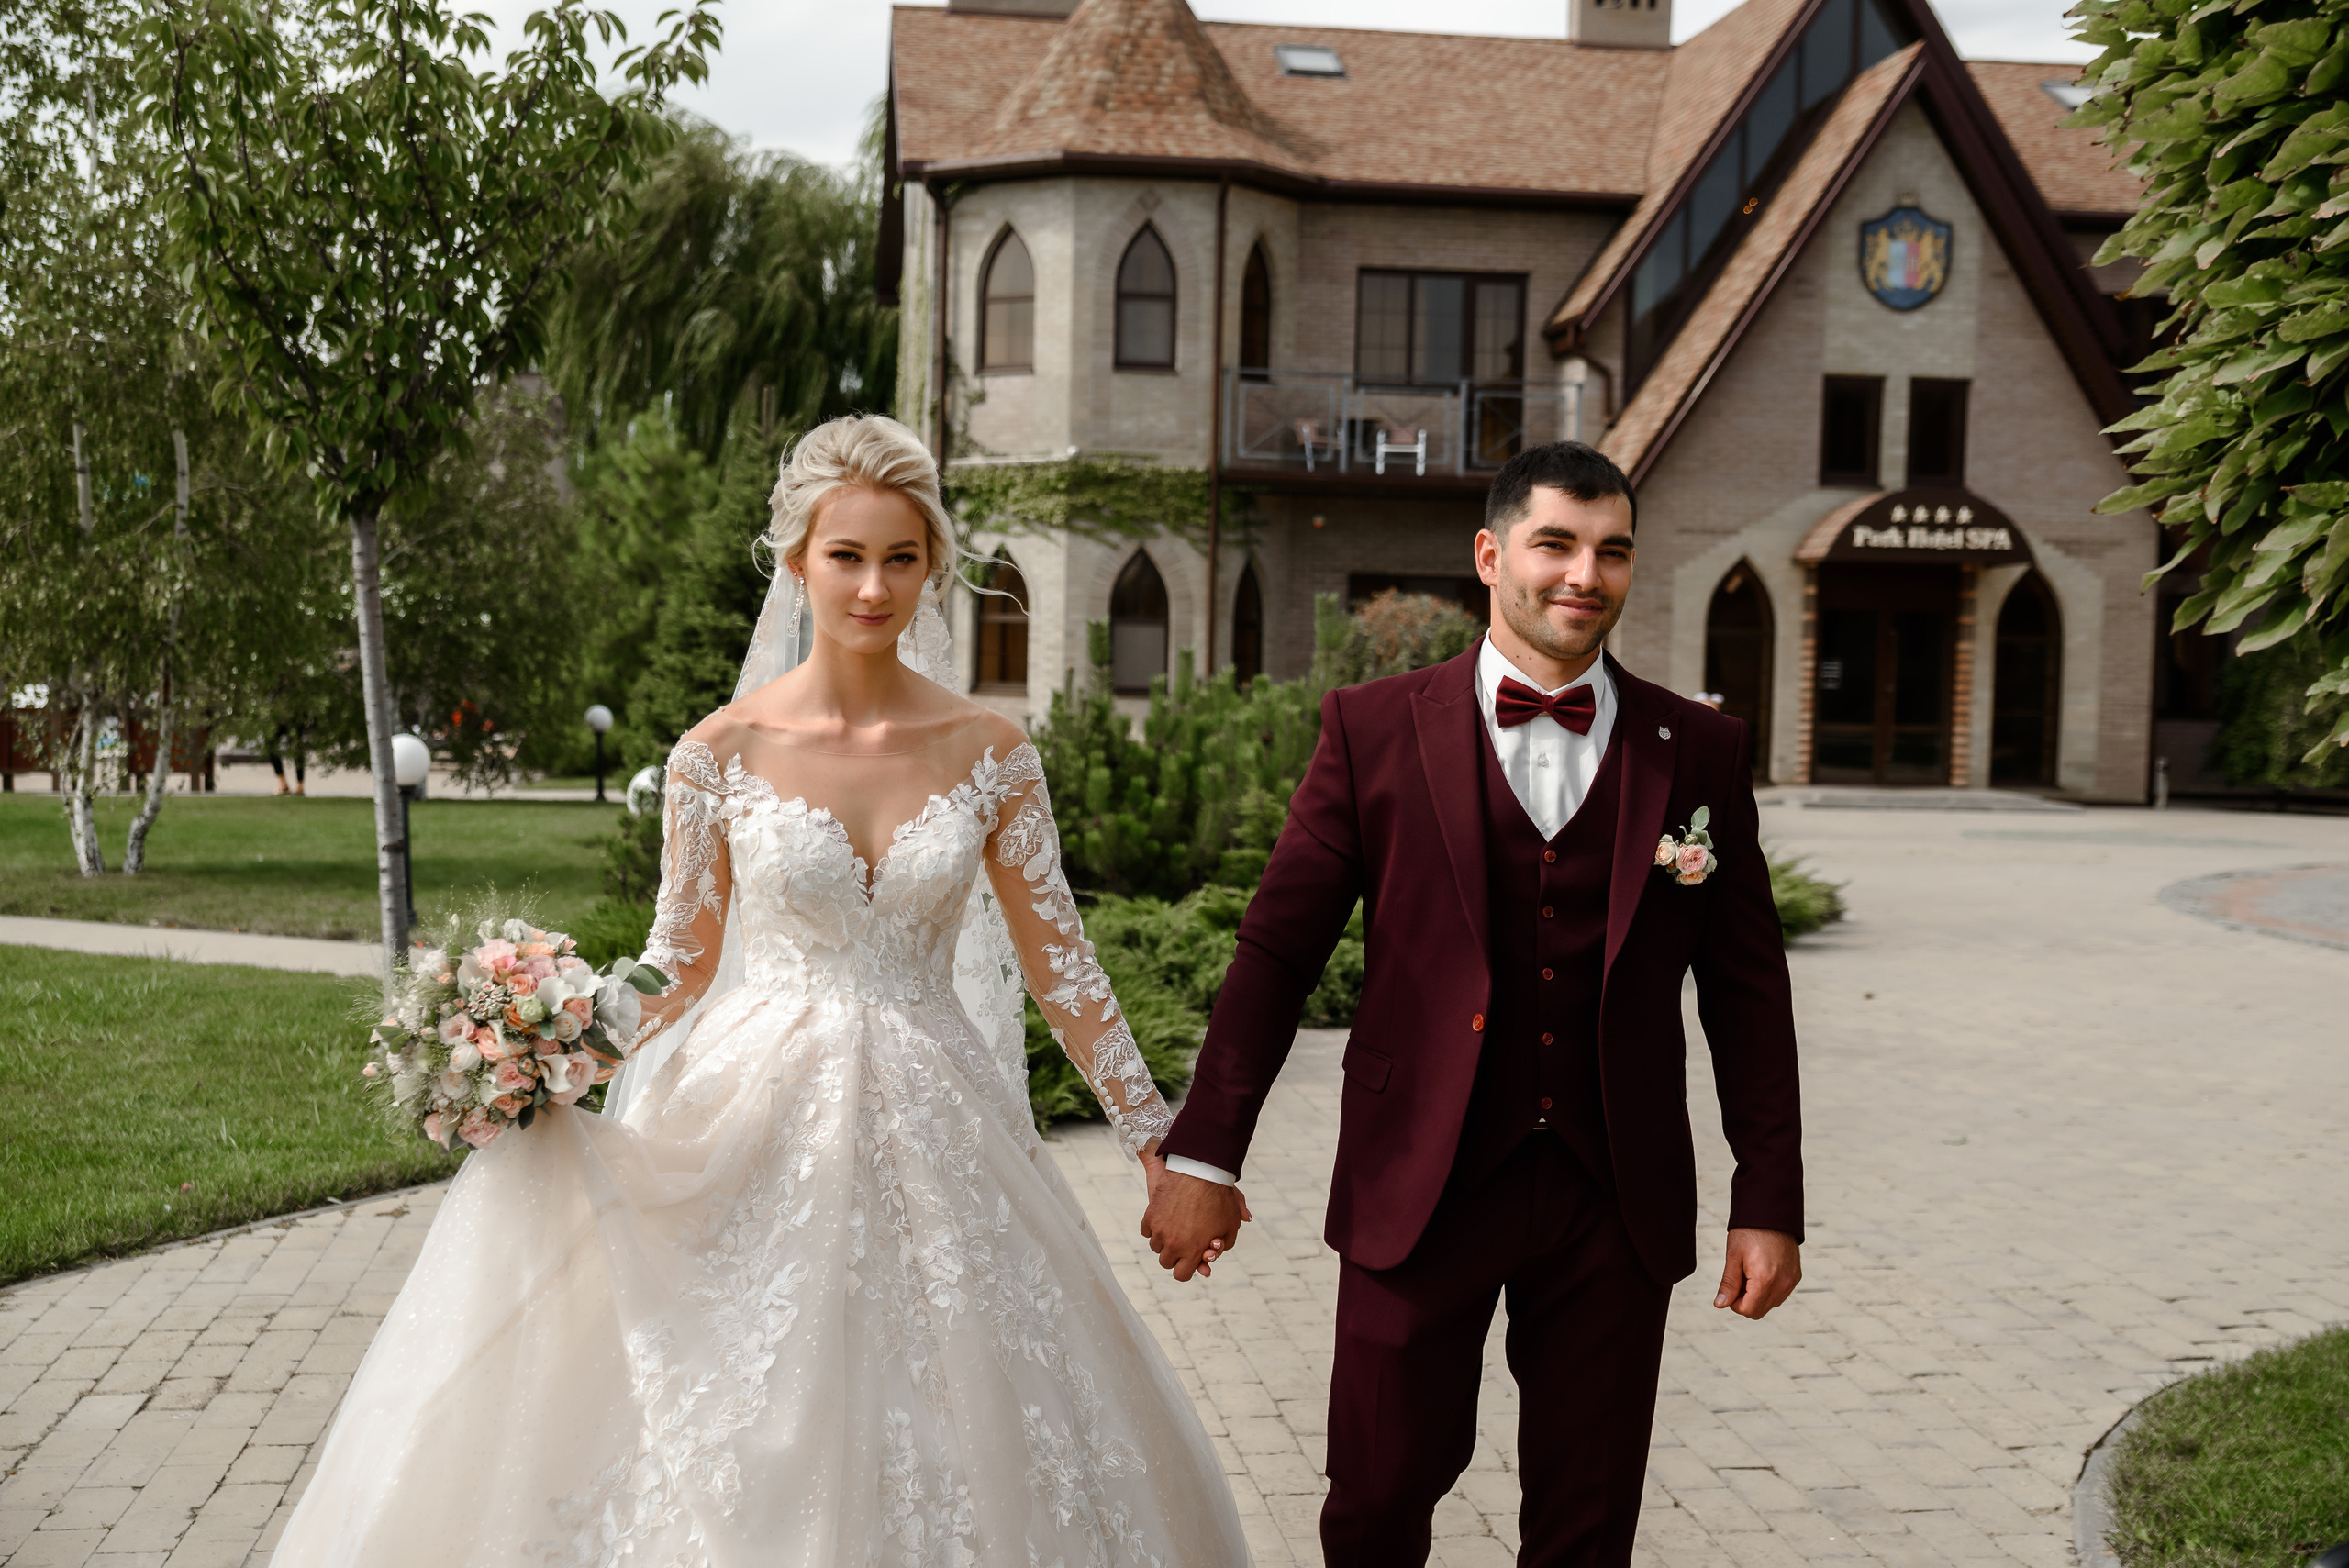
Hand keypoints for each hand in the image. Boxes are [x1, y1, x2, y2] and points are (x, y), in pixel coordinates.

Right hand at [1138, 1151, 1250, 1282]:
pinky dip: (1153, 1228)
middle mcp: (1174, 1244)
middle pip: (1166, 1262)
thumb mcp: (1231, 1223)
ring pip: (1155, 1246)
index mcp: (1194, 1250)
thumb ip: (1226, 1242)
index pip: (1181, 1275)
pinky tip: (1164, 1220)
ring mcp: (1160, 1230)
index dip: (1186, 1270)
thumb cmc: (1220, 1197)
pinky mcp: (1150, 1215)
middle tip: (1182, 1244)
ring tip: (1174, 1229)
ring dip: (1163, 1241)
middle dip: (1175, 1256)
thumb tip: (1217, 1248)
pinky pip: (1147, 1230)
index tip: (1188, 1262)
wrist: (1200, 1170)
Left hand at [1713, 1227, 1800, 1319]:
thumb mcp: (1733, 1256)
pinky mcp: (1796, 1276)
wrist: (1771, 1214)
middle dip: (1746, 1300)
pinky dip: (1770, 1288)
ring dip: (1758, 1295)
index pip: (1749, 1311)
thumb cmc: (1749, 1232)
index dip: (1735, 1303)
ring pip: (1771, 1303)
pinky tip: (1762, 1269)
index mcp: (1765, 1280)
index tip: (1732, 1285)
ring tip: (1751, 1271)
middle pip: (1760, 1311)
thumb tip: (1720, 1305)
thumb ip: (1728, 1284)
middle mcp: (1782, 1284)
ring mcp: (1791, 1281)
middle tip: (1740, 1277)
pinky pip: (1781, 1293)